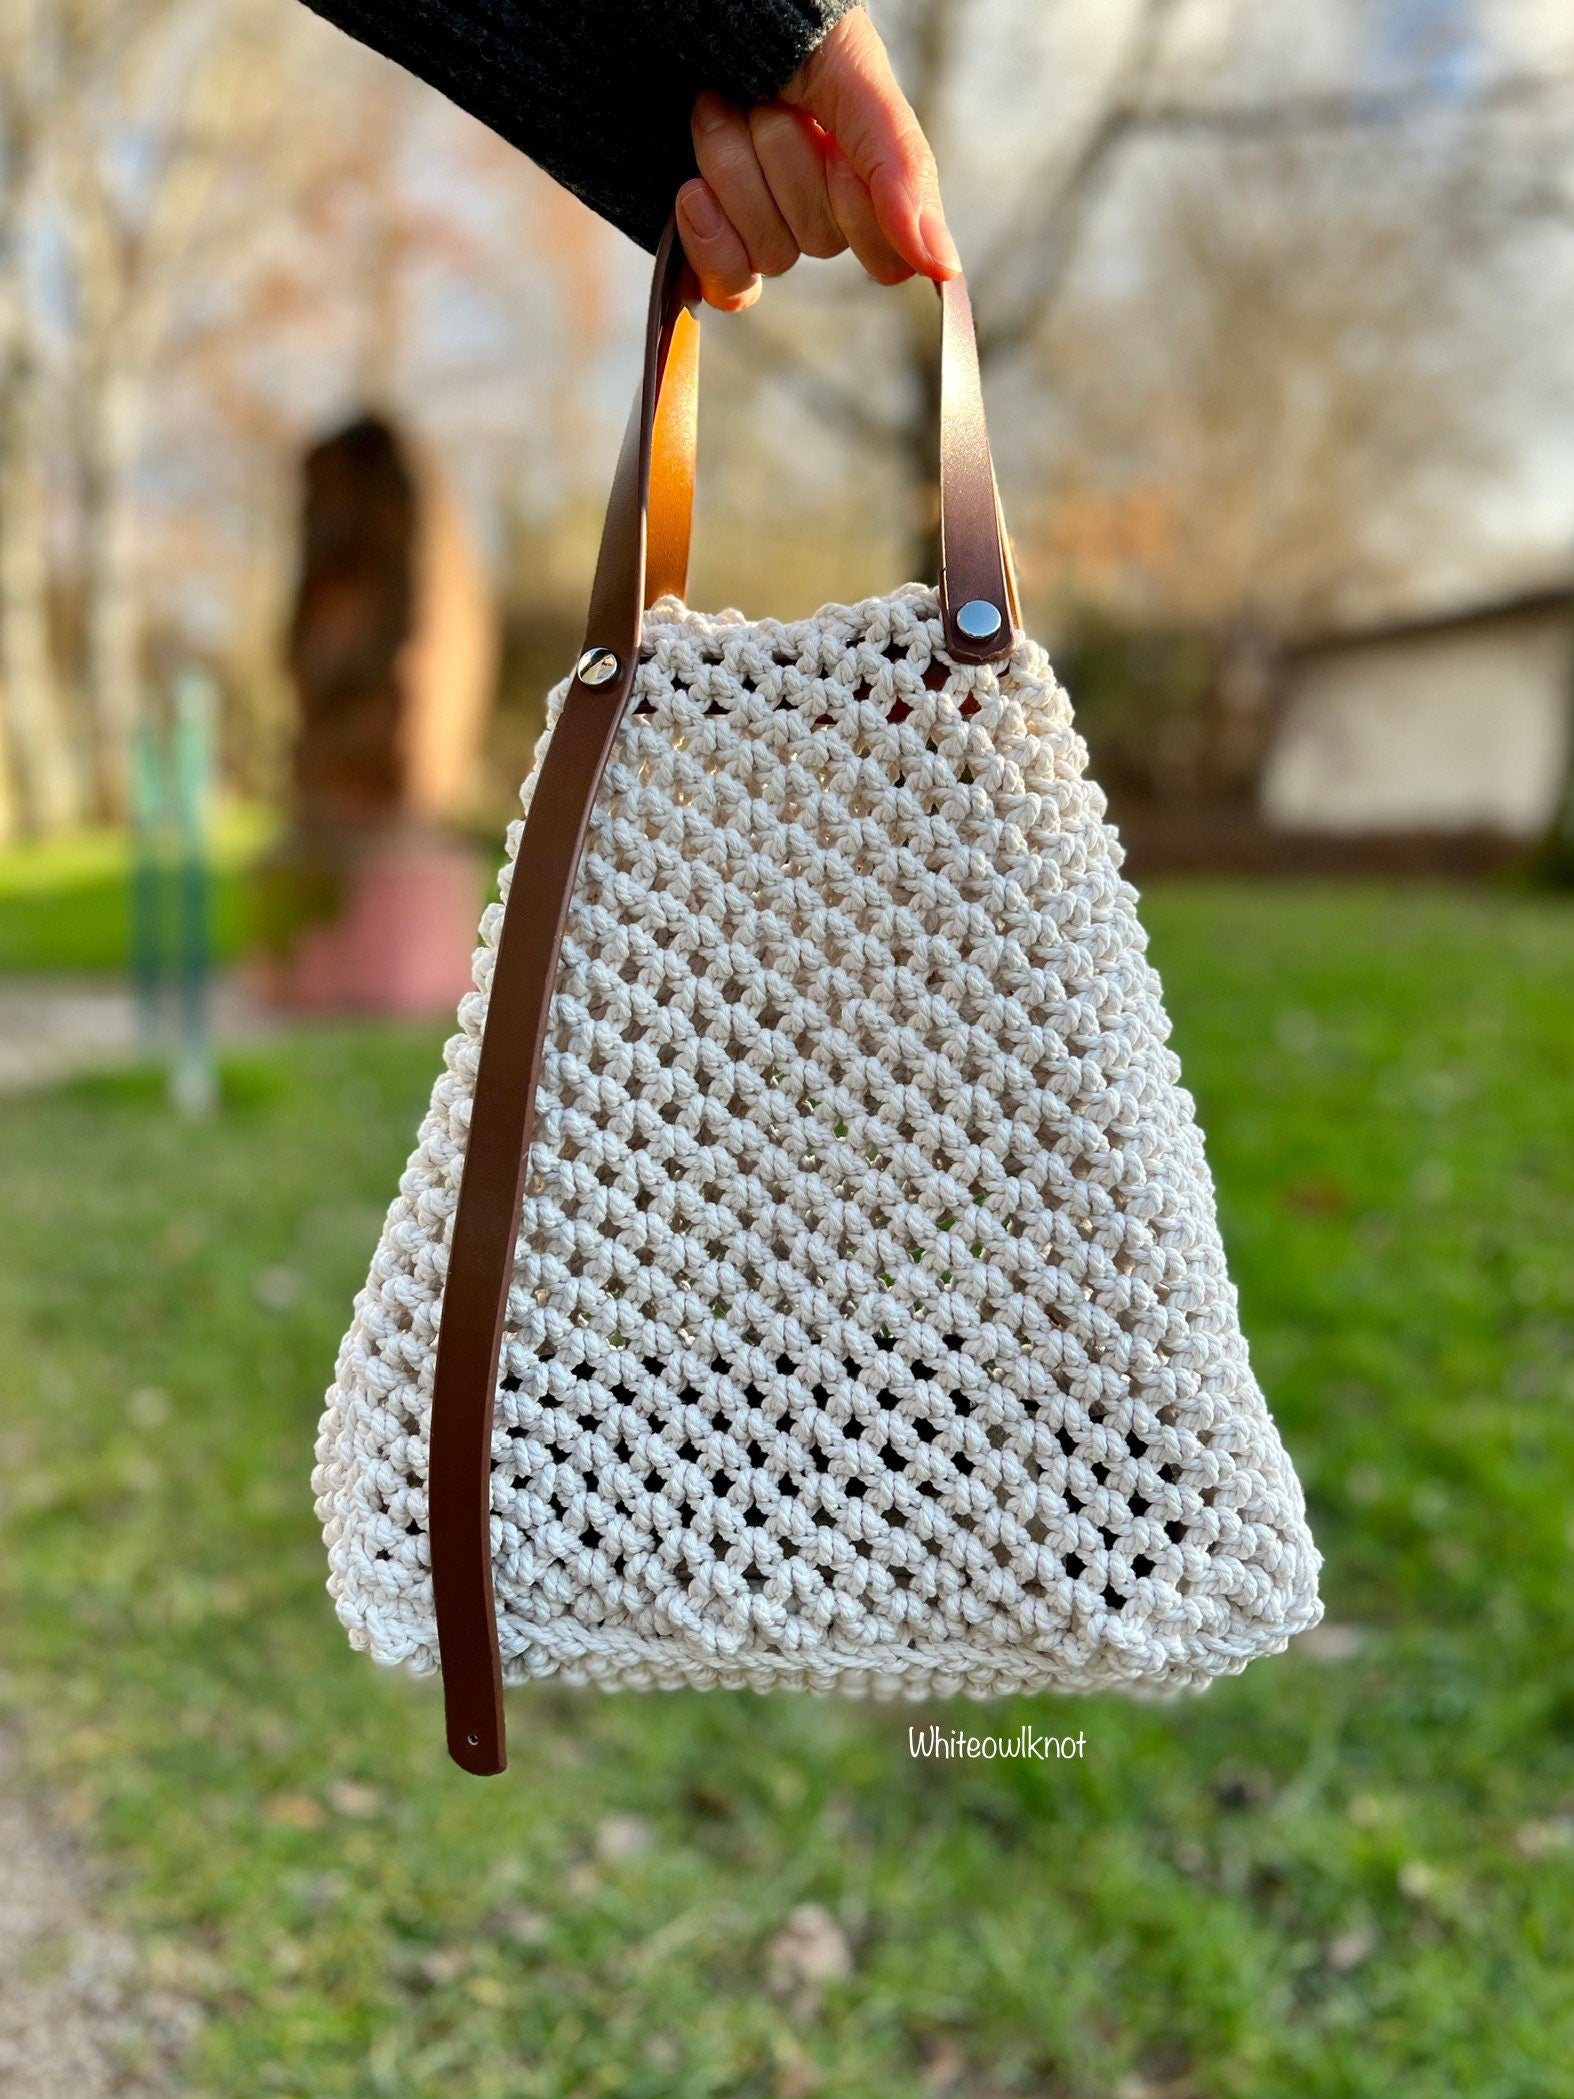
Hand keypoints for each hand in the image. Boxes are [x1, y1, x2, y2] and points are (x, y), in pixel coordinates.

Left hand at [675, 8, 958, 311]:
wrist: (684, 7)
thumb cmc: (776, 19)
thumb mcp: (851, 74)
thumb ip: (900, 162)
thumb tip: (943, 268)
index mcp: (864, 163)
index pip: (888, 253)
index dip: (857, 207)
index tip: (832, 145)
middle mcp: (818, 198)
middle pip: (820, 243)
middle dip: (781, 161)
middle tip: (762, 97)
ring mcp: (763, 220)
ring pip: (770, 255)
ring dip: (734, 172)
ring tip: (715, 104)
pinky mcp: (712, 238)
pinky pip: (729, 288)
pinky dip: (711, 245)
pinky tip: (694, 193)